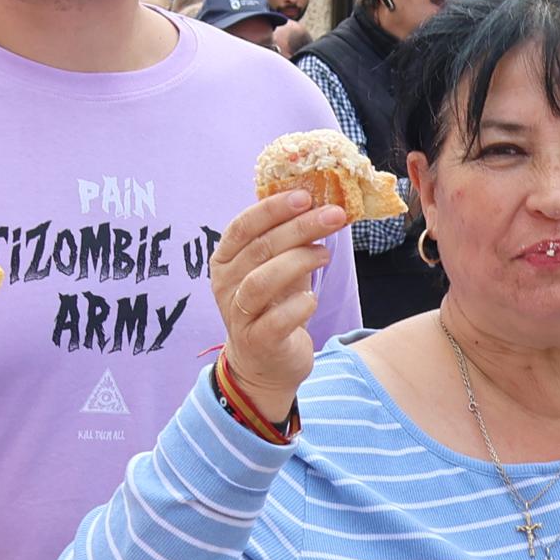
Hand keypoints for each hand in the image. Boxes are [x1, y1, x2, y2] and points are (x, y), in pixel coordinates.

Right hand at [206, 189, 341, 426]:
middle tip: (334, 215)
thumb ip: (292, 240)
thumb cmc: (274, 306)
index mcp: (226, 260)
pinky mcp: (257, 342)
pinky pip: (277, 319)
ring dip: (300, 261)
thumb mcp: (279, 268)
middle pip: (260, 248)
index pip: (243, 226)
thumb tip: (324, 203)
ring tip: (326, 254)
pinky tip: (311, 299)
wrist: (266, 364)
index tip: (306, 195)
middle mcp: (226, 285)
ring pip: (263, 280)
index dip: (273, 208)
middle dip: (300, 227)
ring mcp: (238, 315)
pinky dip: (299, 305)